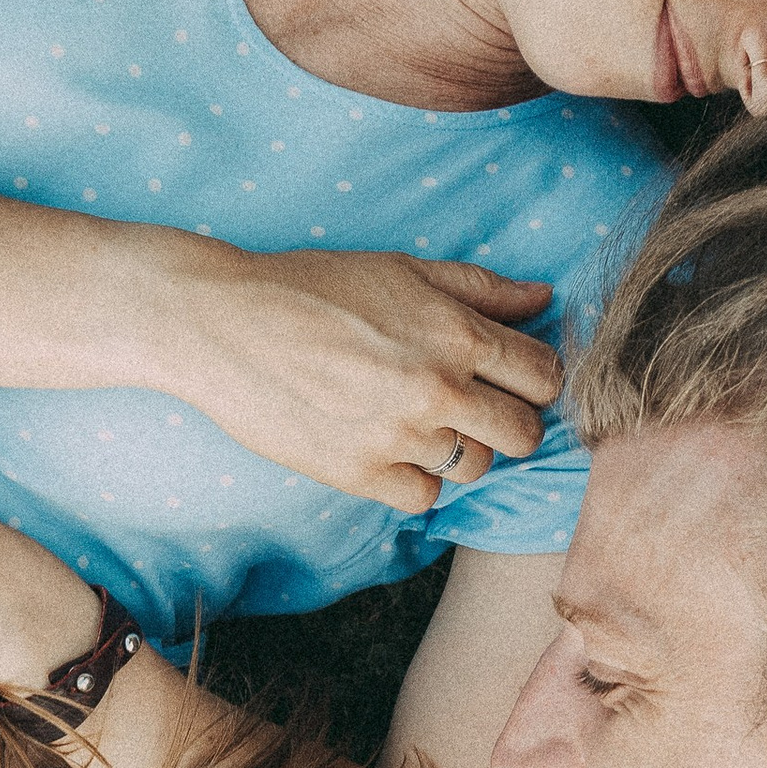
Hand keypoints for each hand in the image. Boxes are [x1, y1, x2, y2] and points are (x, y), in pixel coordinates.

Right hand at [198, 250, 560, 513]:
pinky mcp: (361, 474)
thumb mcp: (402, 269)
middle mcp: (438, 390)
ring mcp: (400, 438)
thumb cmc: (312, 287)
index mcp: (456, 334)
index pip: (543, 376)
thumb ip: (480, 289)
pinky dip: (414, 479)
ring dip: (459, 449)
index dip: (536, 378)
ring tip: (418, 421)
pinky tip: (388, 446)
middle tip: (477, 408)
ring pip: (475, 468)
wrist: (223, 324)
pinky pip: (424, 497)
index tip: (514, 378)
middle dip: (509, 421)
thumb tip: (542, 298)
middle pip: (522, 433)